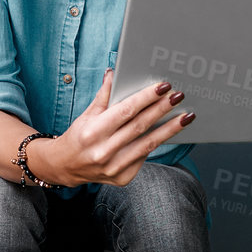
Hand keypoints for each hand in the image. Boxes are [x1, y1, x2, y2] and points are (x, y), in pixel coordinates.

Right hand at [34, 69, 194, 186]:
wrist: (65, 166)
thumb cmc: (78, 136)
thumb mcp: (87, 114)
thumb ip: (104, 96)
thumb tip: (115, 73)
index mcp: (93, 132)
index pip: (125, 111)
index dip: (146, 98)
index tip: (163, 87)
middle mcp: (102, 151)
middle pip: (140, 126)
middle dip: (162, 110)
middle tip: (179, 96)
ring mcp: (113, 167)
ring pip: (148, 144)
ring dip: (169, 129)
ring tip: (186, 116)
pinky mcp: (122, 178)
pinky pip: (143, 157)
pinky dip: (156, 144)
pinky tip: (168, 133)